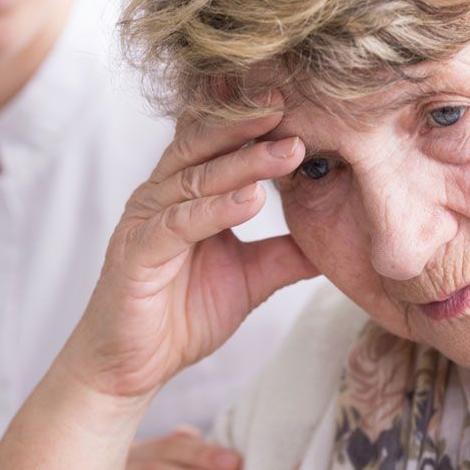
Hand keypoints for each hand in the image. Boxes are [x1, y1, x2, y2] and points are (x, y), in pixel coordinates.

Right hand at [64, 94, 315, 398]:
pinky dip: (216, 209)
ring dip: (244, 162)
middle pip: (206, 144)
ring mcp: (147, 220)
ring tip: (289, 150)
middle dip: (252, 123)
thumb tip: (337, 237)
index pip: (221, 143)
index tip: (305, 105)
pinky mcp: (137, 251)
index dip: (258, 123)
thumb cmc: (182, 314)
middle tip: (296, 105)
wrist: (132, 365)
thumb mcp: (250, 278)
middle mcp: (163, 195)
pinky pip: (179, 223)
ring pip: (196, 178)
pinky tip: (252, 200)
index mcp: (186, 193)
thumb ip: (285, 253)